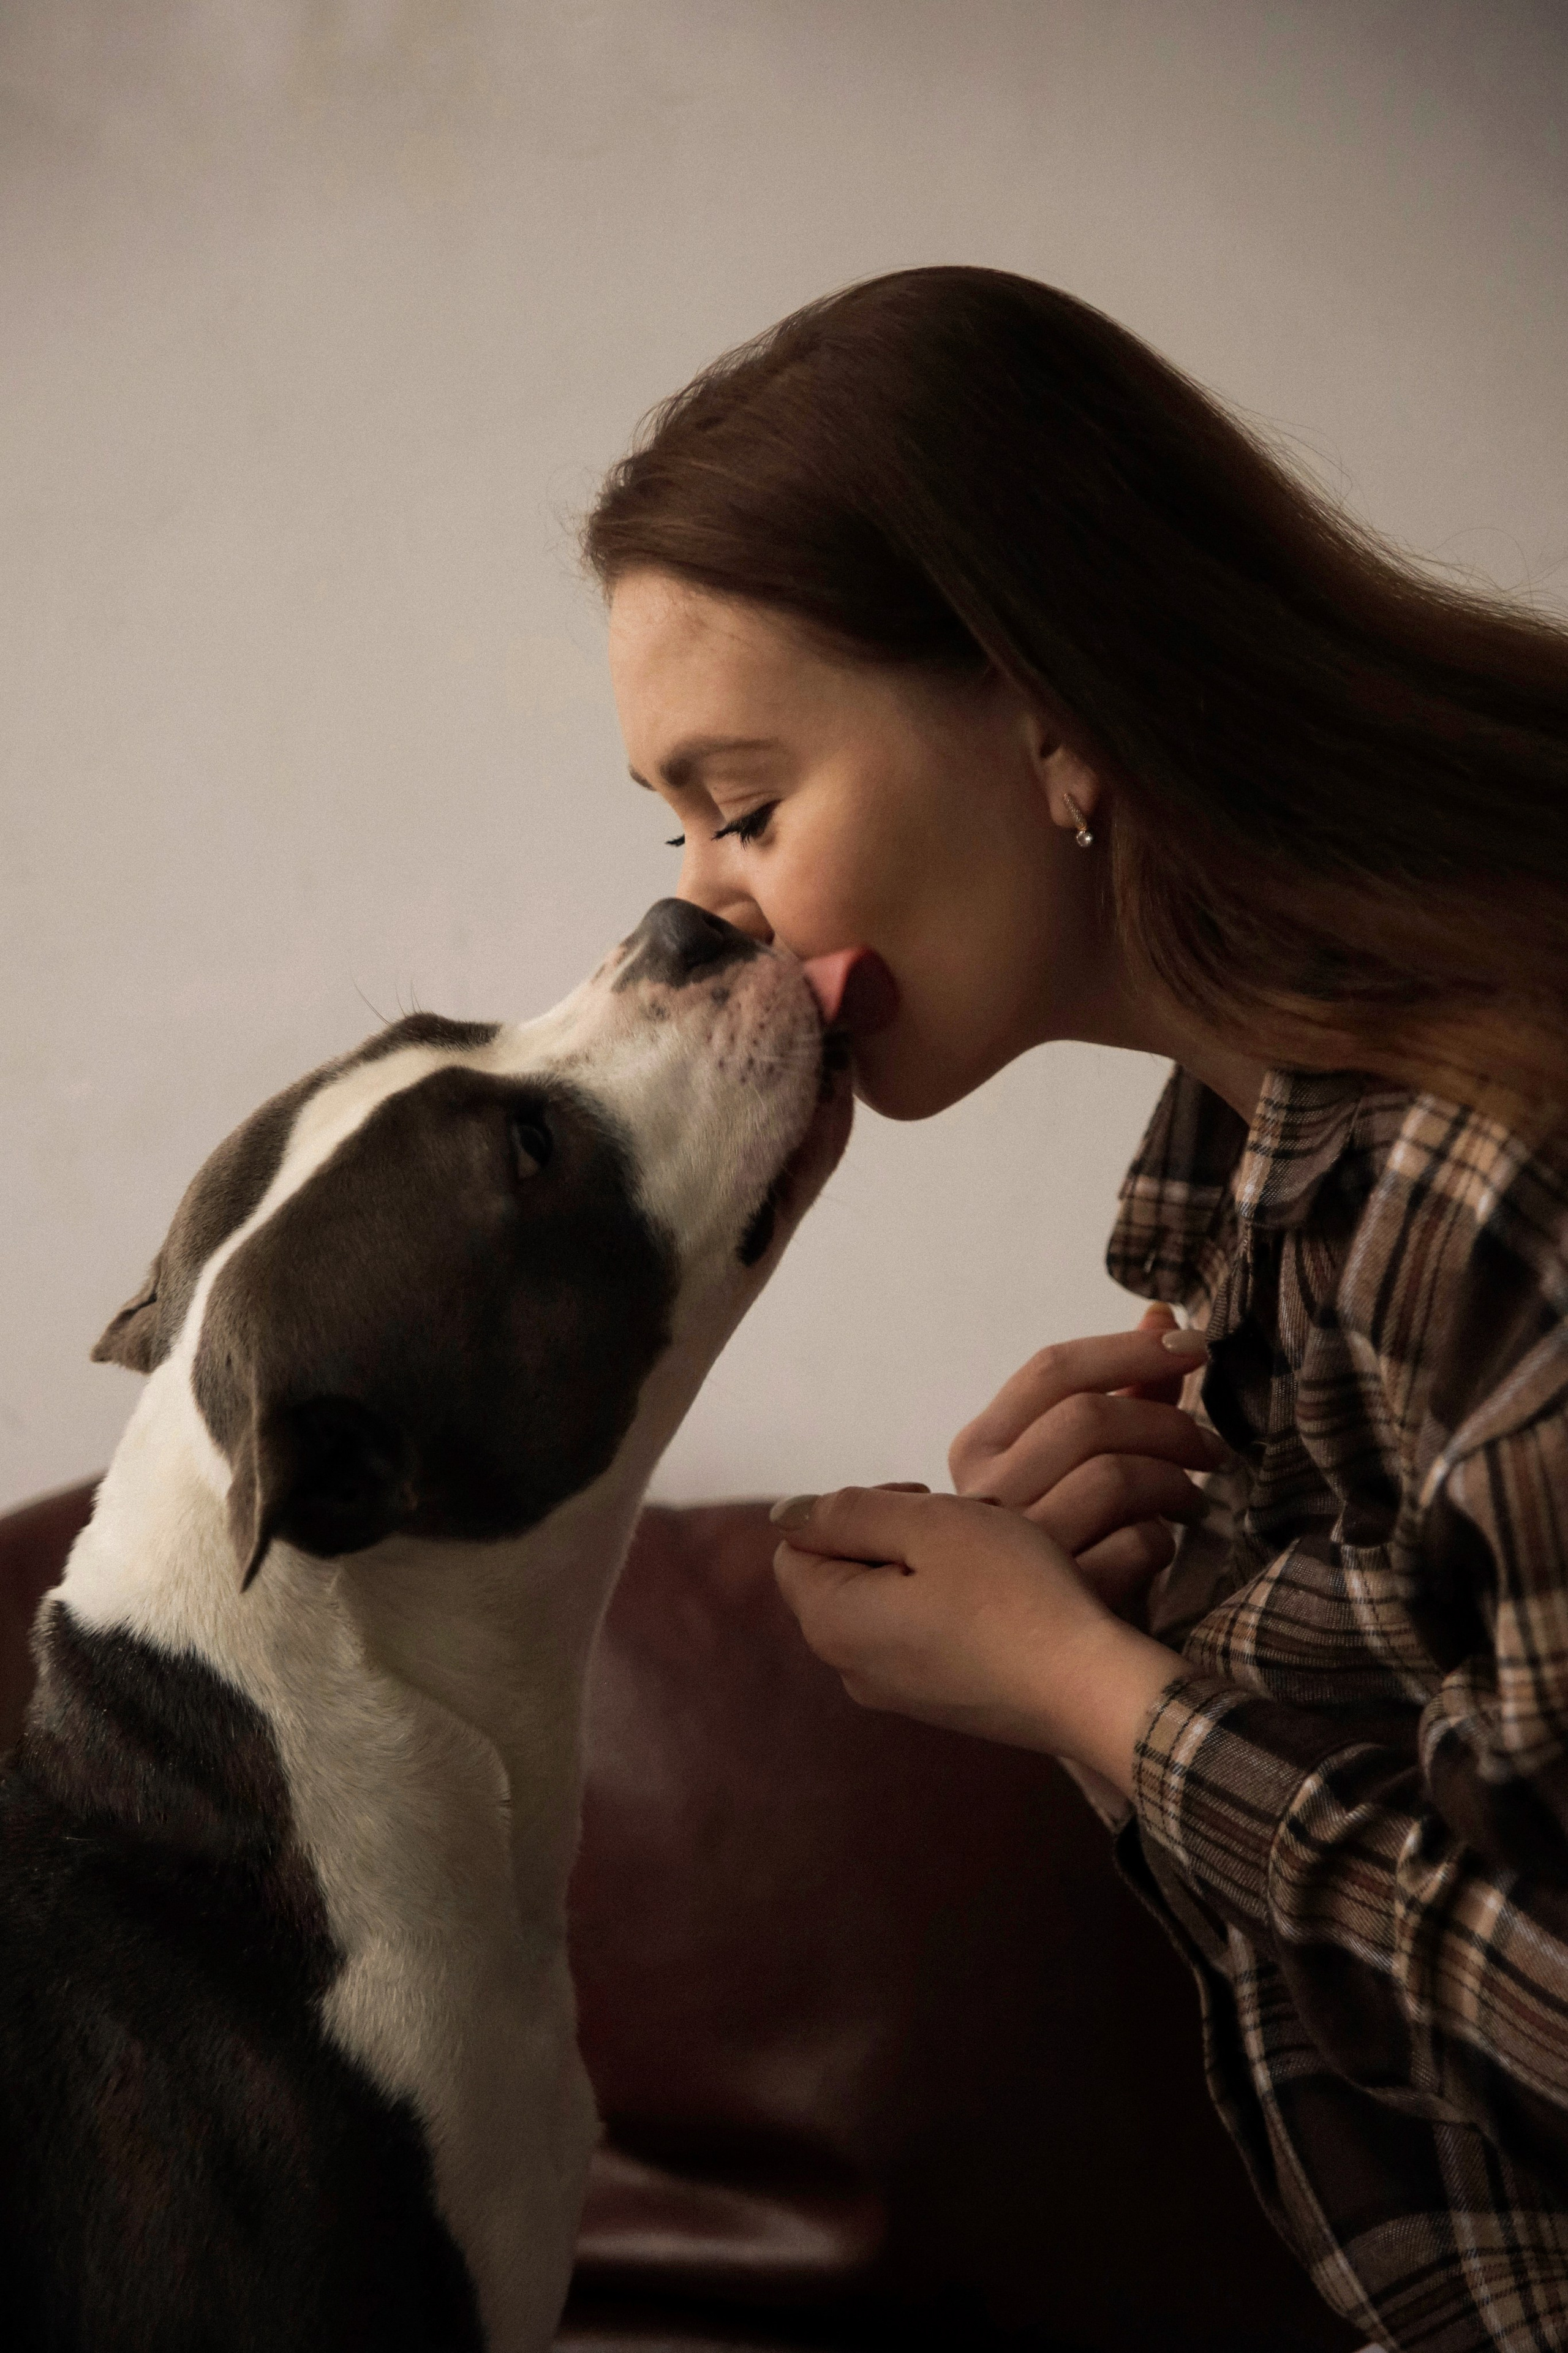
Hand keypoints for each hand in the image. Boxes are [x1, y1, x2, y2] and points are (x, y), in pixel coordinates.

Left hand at [772, 1486, 1182, 1796]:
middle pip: (844, 1571)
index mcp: (831, 1624)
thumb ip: (847, 1512)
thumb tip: (787, 1515)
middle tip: (965, 1525)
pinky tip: (1005, 1596)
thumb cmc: (1011, 1595)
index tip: (924, 1506)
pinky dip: (953, 1601)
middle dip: (897, 1533)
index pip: (798, 1544)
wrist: (1093, 1690)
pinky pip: (923, 1631)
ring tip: (993, 1555)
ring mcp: (896, 1692)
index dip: (856, 1510)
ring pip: (890, 1597)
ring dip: (932, 1562)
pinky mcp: (940, 1702)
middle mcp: (849, 1669)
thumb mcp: (928, 1525)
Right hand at [948, 1303, 1225, 1619]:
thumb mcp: (1079, 1463)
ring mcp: (1015, 1553)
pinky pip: (1133, 1546)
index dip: (1131, 1349)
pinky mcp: (1055, 1604)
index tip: (1195, 1348)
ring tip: (1194, 1498)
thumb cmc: (1069, 1542)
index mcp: (977, 1447)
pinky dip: (1161, 1541)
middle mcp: (982, 1496)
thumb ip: (1119, 1390)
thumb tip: (1162, 1315)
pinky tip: (1162, 1547)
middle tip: (1212, 1446)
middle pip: (1088, 1419)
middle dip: (1167, 1422)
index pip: (1052, 1369)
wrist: (1047, 1657)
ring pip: (1114, 1478)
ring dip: (1174, 1483)